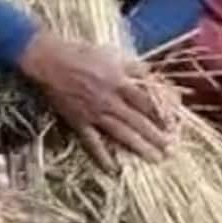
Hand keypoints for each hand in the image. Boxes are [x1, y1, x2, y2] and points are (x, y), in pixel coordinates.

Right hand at [17, 31, 171, 170]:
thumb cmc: (81, 53)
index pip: (147, 101)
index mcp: (120, 81)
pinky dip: (102, 156)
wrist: (49, 59)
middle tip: (170, 150)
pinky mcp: (78, 121)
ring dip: (139, 147)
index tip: (173, 125)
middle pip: (138, 120)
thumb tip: (152, 76)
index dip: (161, 114)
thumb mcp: (112, 54)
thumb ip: (133, 67)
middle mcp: (110, 99)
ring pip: (121, 133)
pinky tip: (113, 169)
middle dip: (156, 136)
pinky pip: (92, 142)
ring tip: (154, 159)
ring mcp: (94, 113)